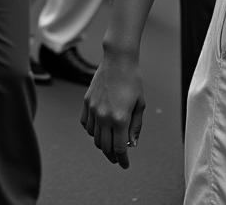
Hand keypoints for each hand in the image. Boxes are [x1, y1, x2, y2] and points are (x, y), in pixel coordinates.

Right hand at [80, 51, 144, 168]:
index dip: (122, 160)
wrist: (117, 60)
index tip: (125, 165)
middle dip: (112, 155)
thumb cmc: (133, 81)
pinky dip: (91, 131)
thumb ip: (135, 127)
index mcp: (120, 119)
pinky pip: (85, 124)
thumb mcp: (140, 106)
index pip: (119, 148)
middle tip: (117, 157)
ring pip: (94, 137)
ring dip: (102, 144)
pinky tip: (99, 129)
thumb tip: (131, 144)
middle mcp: (104, 116)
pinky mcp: (86, 101)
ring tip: (109, 143)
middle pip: (104, 146)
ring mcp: (93, 109)